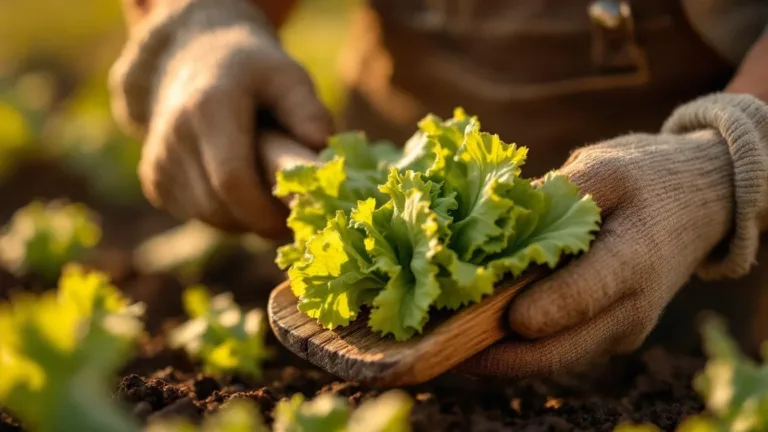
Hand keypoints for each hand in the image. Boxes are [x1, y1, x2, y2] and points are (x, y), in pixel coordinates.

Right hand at [109, 0, 331, 238]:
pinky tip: (241, 185)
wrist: (190, 60)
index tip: (299, 214)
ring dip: (246, 218)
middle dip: (262, 218)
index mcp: (207, 108)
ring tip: (269, 189)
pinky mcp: (155, 182)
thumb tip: (321, 145)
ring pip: (212, 218)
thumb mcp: (286, 74)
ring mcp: (158, 163)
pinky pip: (199, 216)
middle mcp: (173, 138)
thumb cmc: (251, 71)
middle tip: (294, 209)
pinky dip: (227, 213)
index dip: (266, 210)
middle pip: (222, 208)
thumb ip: (306, 108)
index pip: (232, 180)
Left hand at [458, 129, 737, 377]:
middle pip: (557, 351)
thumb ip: (555, 197)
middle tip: (440, 341)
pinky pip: (559, 352)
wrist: (702, 202)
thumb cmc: (650, 177)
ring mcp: (622, 330)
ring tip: (445, 339)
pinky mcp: (610, 336)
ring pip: (553, 361)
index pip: (578, 298)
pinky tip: (477, 330)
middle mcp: (631, 310)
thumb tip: (493, 222)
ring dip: (500, 356)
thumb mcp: (605, 166)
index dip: (529, 310)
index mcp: (634, 260)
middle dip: (495, 352)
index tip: (479, 312)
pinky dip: (518, 349)